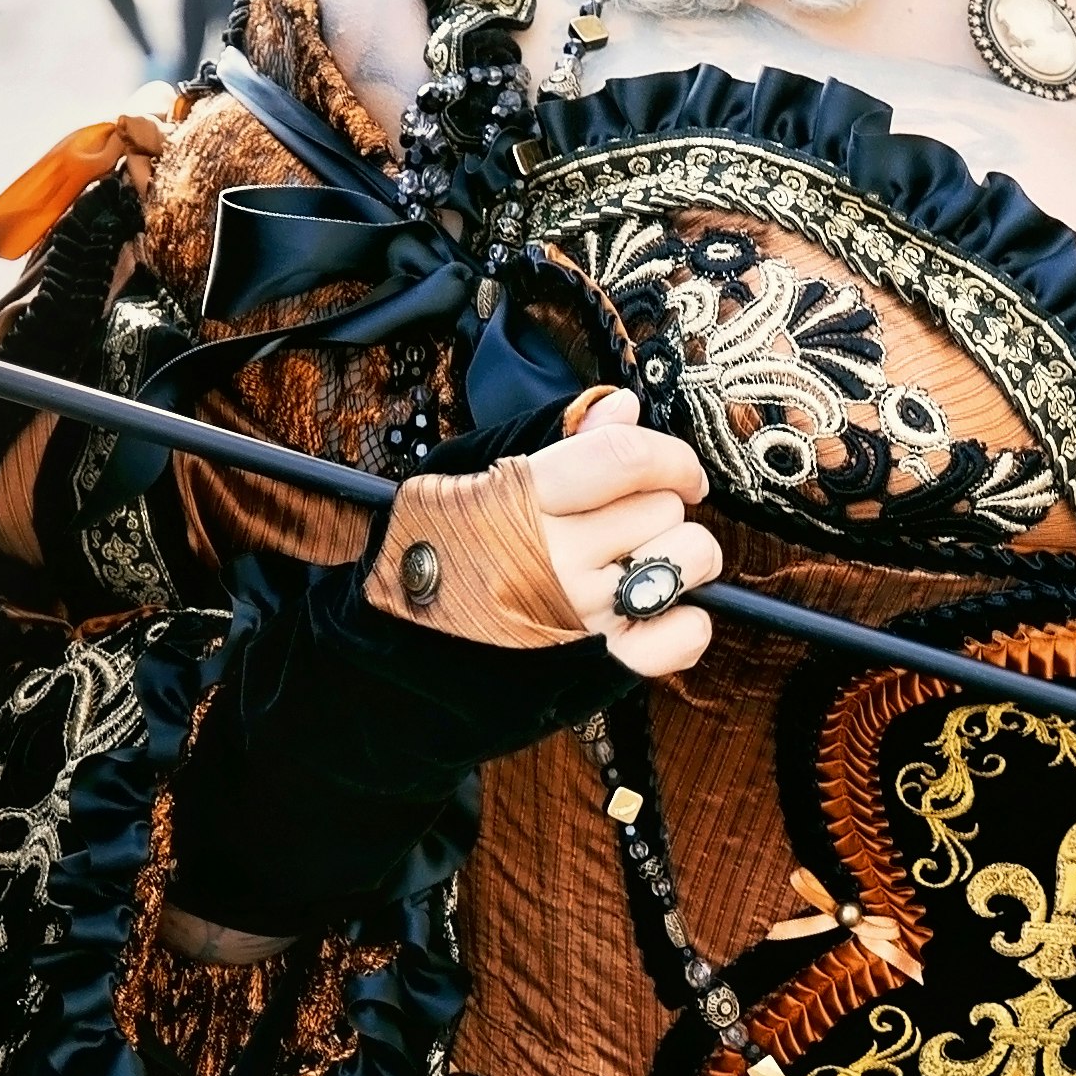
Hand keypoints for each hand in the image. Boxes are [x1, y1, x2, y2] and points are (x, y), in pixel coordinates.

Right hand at [367, 385, 716, 677]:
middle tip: (624, 526)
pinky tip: (651, 612)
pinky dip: (683, 621)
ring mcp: (582, 615)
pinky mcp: (600, 668)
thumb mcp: (458, 476)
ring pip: (688, 560)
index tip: (678, 470)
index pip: (627, 457)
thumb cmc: (419, 562)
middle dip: (657, 507)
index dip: (669, 456)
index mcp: (521, 499)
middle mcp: (556, 556)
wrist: (386, 660)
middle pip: (663, 506)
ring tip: (641, 564)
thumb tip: (621, 408)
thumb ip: (545, 436)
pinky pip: (686, 634)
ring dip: (678, 557)